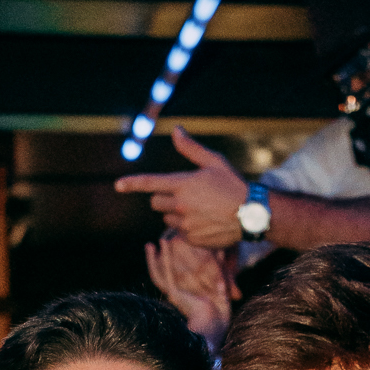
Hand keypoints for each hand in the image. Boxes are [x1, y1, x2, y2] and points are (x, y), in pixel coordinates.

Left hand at [114, 126, 250, 246]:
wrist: (251, 213)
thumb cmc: (234, 184)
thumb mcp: (214, 162)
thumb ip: (191, 149)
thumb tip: (176, 130)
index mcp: (182, 184)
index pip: (150, 183)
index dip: (132, 183)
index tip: (118, 185)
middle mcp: (180, 205)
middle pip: (156, 203)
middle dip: (163, 197)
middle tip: (183, 194)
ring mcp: (185, 224)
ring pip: (168, 218)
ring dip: (176, 213)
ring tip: (199, 209)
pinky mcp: (192, 239)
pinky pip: (181, 233)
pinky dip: (188, 227)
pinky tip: (205, 221)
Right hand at [145, 234, 238, 350]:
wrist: (215, 330)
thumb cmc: (219, 319)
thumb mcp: (221, 297)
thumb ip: (220, 285)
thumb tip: (223, 273)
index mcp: (187, 297)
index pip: (175, 278)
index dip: (172, 265)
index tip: (172, 251)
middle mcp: (178, 296)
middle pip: (163, 275)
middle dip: (158, 261)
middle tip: (155, 244)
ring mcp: (174, 295)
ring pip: (158, 275)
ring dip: (152, 260)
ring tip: (150, 244)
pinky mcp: (174, 294)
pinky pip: (163, 276)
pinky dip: (159, 262)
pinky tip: (157, 249)